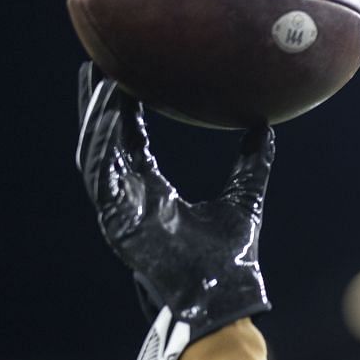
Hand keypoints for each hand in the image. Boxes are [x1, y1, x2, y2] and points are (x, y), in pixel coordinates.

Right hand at [75, 63, 273, 359]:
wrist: (225, 296)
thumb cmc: (232, 259)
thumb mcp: (245, 199)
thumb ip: (252, 165)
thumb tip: (266, 127)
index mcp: (153, 192)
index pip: (130, 141)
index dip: (123, 109)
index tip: (124, 76)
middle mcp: (130, 197)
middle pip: (103, 141)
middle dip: (95, 104)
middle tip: (93, 64)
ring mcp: (119, 210)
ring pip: (95, 153)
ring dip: (94, 117)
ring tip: (98, 81)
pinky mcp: (115, 223)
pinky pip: (101, 177)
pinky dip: (102, 145)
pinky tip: (108, 117)